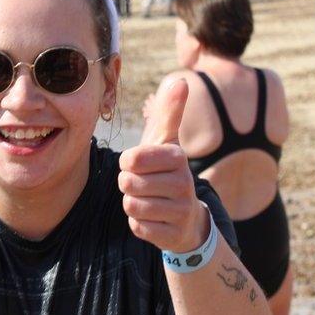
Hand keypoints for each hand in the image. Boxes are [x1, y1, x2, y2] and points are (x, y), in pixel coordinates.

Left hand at [119, 79, 207, 253]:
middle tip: (144, 184)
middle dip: (128, 184)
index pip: (132, 159)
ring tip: (149, 200)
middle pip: (128, 183)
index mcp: (177, 157)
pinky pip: (137, 227)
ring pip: (131, 205)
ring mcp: (180, 211)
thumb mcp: (166, 141)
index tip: (139, 164)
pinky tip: (153, 219)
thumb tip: (180, 79)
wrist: (187, 217)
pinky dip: (138, 223)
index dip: (128, 163)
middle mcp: (184, 184)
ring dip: (132, 203)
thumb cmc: (167, 171)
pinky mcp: (172, 235)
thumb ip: (170, 112)